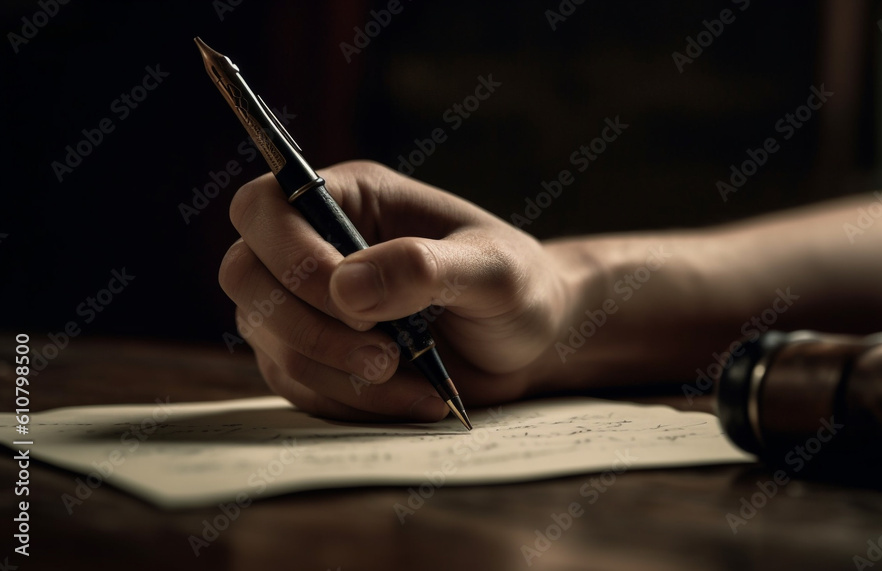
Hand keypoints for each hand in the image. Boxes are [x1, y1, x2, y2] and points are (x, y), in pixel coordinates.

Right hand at [219, 161, 575, 421]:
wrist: (530, 344)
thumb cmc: (517, 288)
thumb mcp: (494, 270)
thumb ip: (427, 267)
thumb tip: (346, 288)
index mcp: (351, 199)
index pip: (264, 207)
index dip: (290, 258)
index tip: (357, 306)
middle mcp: (316, 245)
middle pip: (245, 276)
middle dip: (308, 327)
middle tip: (386, 355)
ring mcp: (307, 305)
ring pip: (269, 340)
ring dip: (337, 374)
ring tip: (414, 381)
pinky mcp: (316, 357)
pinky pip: (299, 387)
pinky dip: (352, 403)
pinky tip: (413, 398)